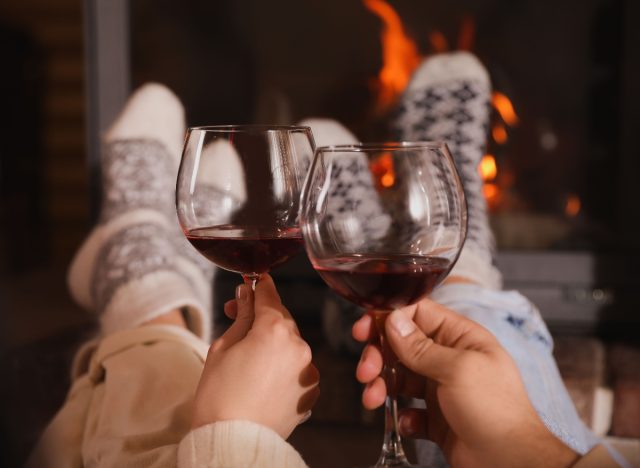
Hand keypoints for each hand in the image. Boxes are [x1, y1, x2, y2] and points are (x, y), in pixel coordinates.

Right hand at [191, 275, 319, 438]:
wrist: (232, 441)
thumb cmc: (219, 395)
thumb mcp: (222, 348)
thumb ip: (241, 317)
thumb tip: (247, 294)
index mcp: (275, 330)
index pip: (269, 296)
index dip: (259, 286)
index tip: (253, 280)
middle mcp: (299, 346)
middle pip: (282, 319)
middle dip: (262, 316)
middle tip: (237, 317)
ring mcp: (308, 370)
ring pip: (291, 343)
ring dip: (274, 342)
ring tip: (249, 356)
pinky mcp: (311, 391)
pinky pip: (298, 367)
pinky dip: (285, 366)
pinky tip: (263, 376)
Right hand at [353, 299, 578, 467]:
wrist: (511, 463)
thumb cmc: (495, 410)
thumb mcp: (456, 370)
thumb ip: (420, 347)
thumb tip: (392, 320)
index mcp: (459, 338)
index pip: (417, 314)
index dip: (388, 319)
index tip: (364, 330)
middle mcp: (448, 359)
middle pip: (401, 346)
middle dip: (378, 356)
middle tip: (365, 372)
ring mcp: (441, 389)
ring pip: (400, 378)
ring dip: (381, 386)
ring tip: (372, 400)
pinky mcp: (436, 417)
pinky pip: (408, 409)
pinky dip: (401, 415)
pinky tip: (408, 422)